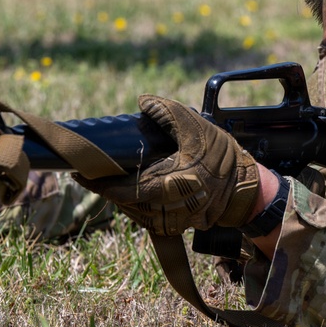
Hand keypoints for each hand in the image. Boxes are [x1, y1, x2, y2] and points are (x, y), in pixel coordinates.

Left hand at [74, 94, 258, 234]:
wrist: (245, 189)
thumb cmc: (221, 157)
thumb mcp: (198, 128)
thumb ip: (169, 112)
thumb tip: (143, 101)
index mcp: (172, 183)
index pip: (125, 190)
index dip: (100, 184)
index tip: (80, 174)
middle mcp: (170, 208)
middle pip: (125, 203)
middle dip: (106, 188)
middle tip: (89, 173)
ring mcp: (172, 220)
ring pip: (133, 213)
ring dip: (119, 198)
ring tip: (107, 181)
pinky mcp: (176, 225)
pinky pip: (146, 219)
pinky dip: (134, 206)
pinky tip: (130, 192)